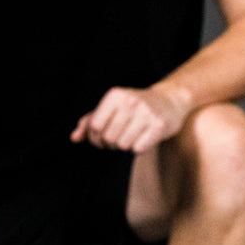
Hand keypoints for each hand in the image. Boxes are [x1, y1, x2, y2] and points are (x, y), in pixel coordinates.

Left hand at [70, 85, 188, 153]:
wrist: (170, 101)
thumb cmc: (134, 106)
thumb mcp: (111, 107)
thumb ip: (89, 122)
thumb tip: (74, 138)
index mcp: (115, 95)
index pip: (94, 126)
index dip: (95, 137)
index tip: (101, 137)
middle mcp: (130, 102)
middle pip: (108, 138)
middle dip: (110, 143)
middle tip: (118, 137)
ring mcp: (146, 113)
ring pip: (122, 145)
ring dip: (124, 146)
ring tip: (131, 136)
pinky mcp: (159, 125)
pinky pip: (138, 149)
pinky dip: (138, 148)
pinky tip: (143, 138)